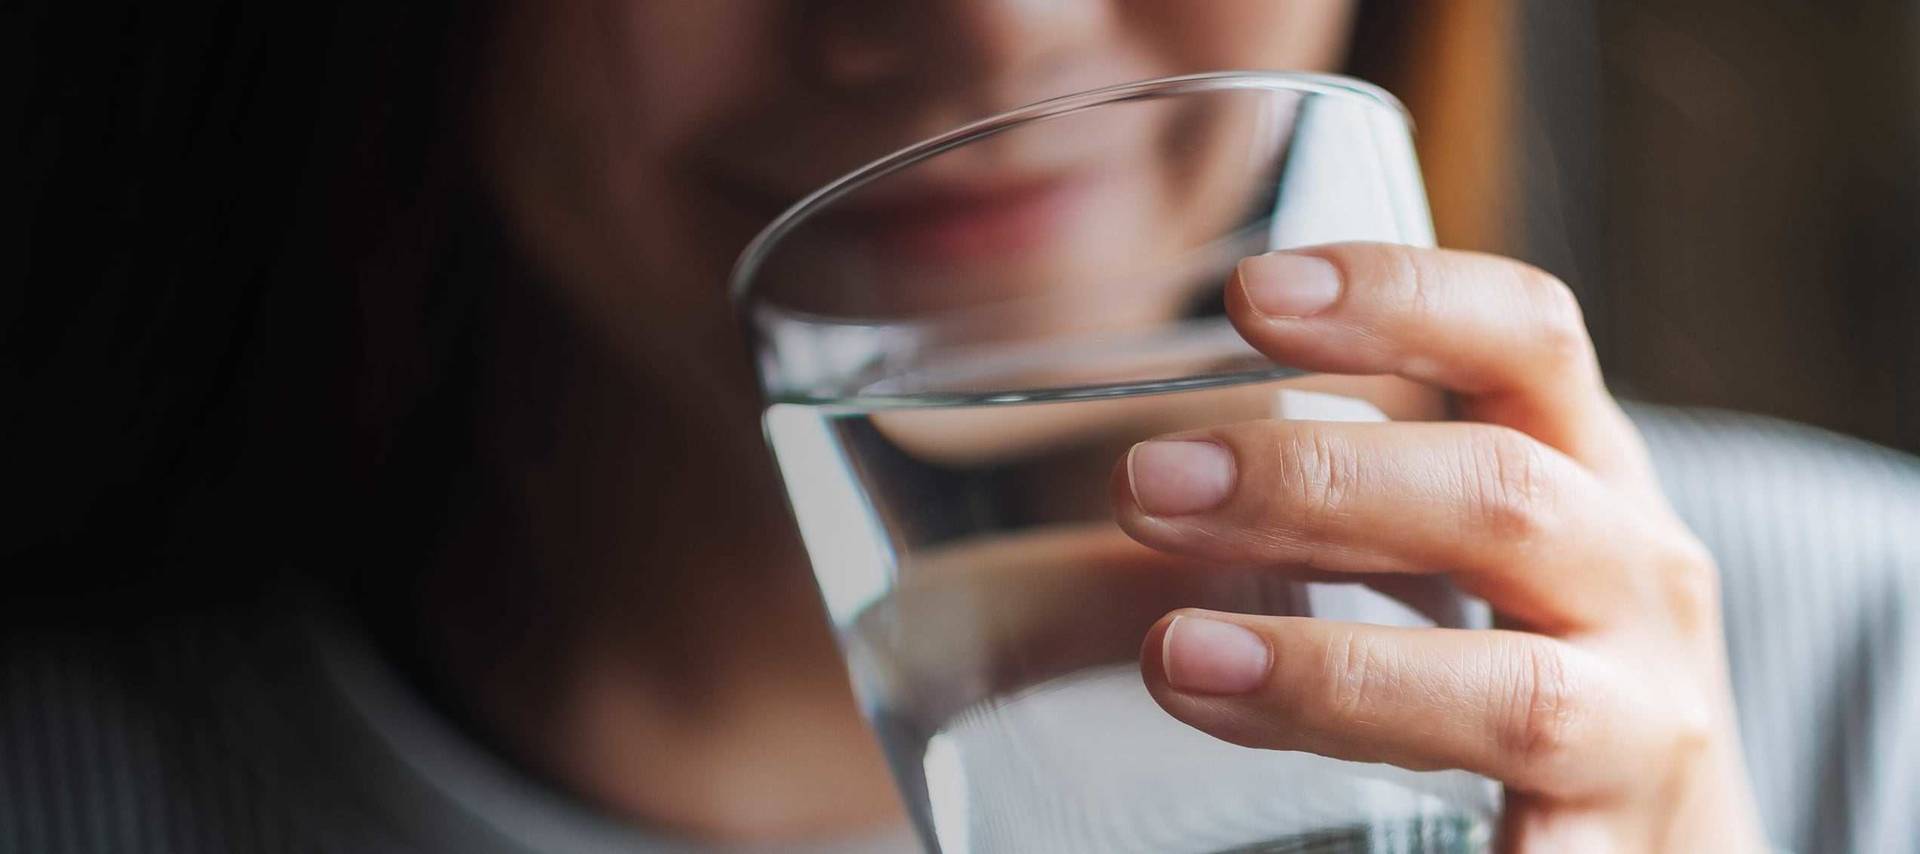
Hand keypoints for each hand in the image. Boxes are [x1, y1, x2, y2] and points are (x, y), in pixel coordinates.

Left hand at [1114, 244, 1767, 851]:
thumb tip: (1115, 472)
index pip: (1523, 338)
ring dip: (1333, 675)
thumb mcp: (1463, 537)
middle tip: (1144, 485)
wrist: (1663, 834)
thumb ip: (1338, 487)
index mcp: (1583, 467)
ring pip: (1516, 693)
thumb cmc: (1519, 652)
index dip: (1400, 298)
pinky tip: (1303, 840)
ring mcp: (1644, 725)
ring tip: (1176, 659)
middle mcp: (1635, 579)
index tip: (1251, 292)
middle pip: (1503, 497)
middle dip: (1317, 487)